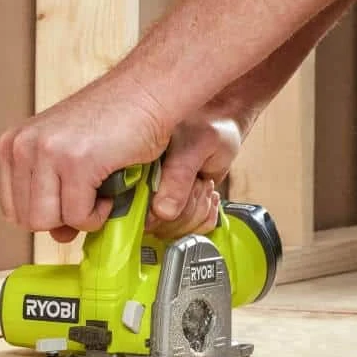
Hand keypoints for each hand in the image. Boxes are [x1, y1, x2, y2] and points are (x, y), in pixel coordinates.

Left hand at [0, 73, 170, 242]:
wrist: (147, 92)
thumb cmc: (114, 120)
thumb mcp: (67, 155)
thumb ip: (53, 196)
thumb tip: (59, 235)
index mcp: (13, 144)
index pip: (11, 208)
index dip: (45, 215)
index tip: (68, 203)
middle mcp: (22, 146)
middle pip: (27, 220)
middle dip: (62, 219)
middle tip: (88, 197)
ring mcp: (47, 153)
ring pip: (48, 222)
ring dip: (80, 218)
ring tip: (98, 193)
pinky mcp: (75, 162)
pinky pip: (79, 216)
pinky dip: (99, 214)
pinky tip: (110, 188)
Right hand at [145, 108, 242, 240]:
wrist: (221, 124)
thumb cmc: (206, 127)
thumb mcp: (194, 147)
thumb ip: (178, 177)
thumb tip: (163, 212)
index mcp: (135, 172)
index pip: (136, 213)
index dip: (161, 215)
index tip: (182, 197)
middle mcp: (143, 189)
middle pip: (159, 227)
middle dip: (187, 210)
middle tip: (198, 183)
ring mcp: (161, 201)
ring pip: (176, 232)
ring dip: (198, 211)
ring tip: (203, 185)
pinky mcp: (179, 208)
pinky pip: (191, 230)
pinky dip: (206, 216)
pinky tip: (207, 195)